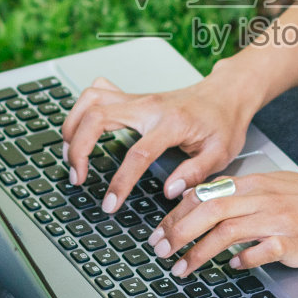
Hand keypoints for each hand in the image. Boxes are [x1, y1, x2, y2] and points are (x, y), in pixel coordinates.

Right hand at [58, 73, 256, 210]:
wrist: (226, 94)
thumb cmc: (223, 123)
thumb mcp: (221, 153)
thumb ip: (195, 174)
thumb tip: (170, 192)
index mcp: (171, 122)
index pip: (138, 153)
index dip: (120, 181)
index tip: (110, 203)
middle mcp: (148, 106)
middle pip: (98, 117)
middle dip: (78, 148)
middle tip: (77, 177)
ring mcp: (137, 99)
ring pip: (90, 100)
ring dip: (72, 126)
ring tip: (70, 156)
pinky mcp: (131, 98)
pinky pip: (95, 94)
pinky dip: (80, 110)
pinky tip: (79, 130)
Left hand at [147, 171, 297, 276]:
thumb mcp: (277, 187)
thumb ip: (244, 195)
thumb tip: (207, 207)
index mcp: (255, 182)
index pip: (204, 194)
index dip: (175, 214)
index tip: (157, 233)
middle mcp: (263, 196)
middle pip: (208, 210)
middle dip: (177, 232)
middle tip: (159, 252)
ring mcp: (279, 219)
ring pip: (227, 231)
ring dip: (199, 252)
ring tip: (182, 269)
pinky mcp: (296, 241)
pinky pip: (261, 251)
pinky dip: (242, 260)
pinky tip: (233, 268)